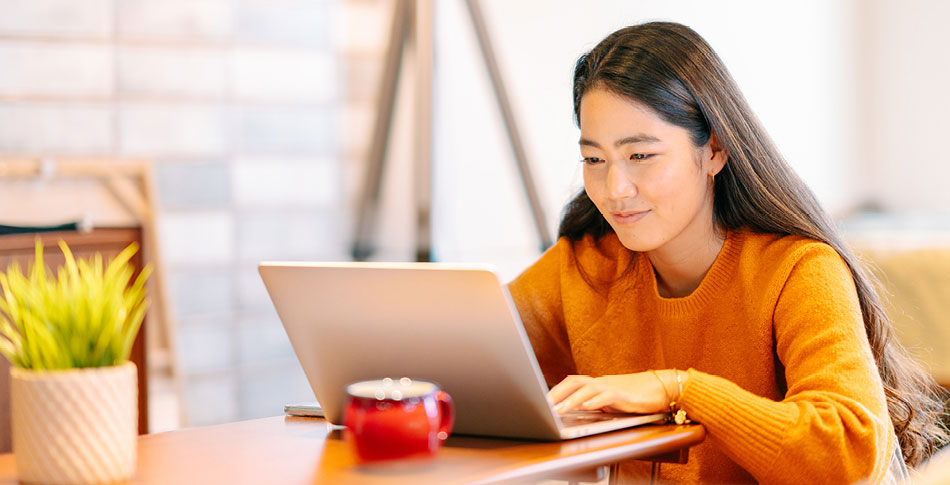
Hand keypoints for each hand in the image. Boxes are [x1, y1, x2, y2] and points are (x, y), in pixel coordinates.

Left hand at [548, 372, 670, 414]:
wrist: (663, 388)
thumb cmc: (638, 395)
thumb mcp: (612, 400)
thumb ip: (597, 402)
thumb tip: (579, 409)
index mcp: (598, 384)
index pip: (572, 382)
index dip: (556, 390)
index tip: (543, 400)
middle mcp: (602, 382)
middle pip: (574, 382)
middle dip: (557, 393)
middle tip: (544, 405)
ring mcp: (613, 387)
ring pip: (587, 390)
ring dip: (571, 400)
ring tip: (558, 410)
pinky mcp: (625, 395)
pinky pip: (607, 396)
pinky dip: (595, 401)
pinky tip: (586, 406)